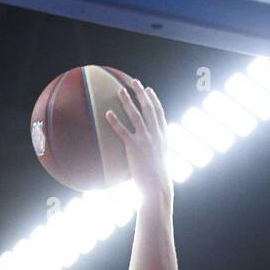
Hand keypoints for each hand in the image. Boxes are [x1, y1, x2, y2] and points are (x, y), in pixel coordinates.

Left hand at [105, 72, 172, 207]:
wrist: (157, 187)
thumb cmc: (156, 177)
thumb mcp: (158, 160)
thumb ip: (153, 150)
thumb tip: (145, 149)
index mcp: (163, 136)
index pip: (159, 113)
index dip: (153, 99)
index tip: (148, 89)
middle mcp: (156, 134)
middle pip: (148, 108)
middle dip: (141, 93)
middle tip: (134, 82)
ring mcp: (146, 140)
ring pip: (136, 115)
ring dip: (128, 101)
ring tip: (120, 90)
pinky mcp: (135, 148)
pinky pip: (123, 131)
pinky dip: (115, 121)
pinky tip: (107, 113)